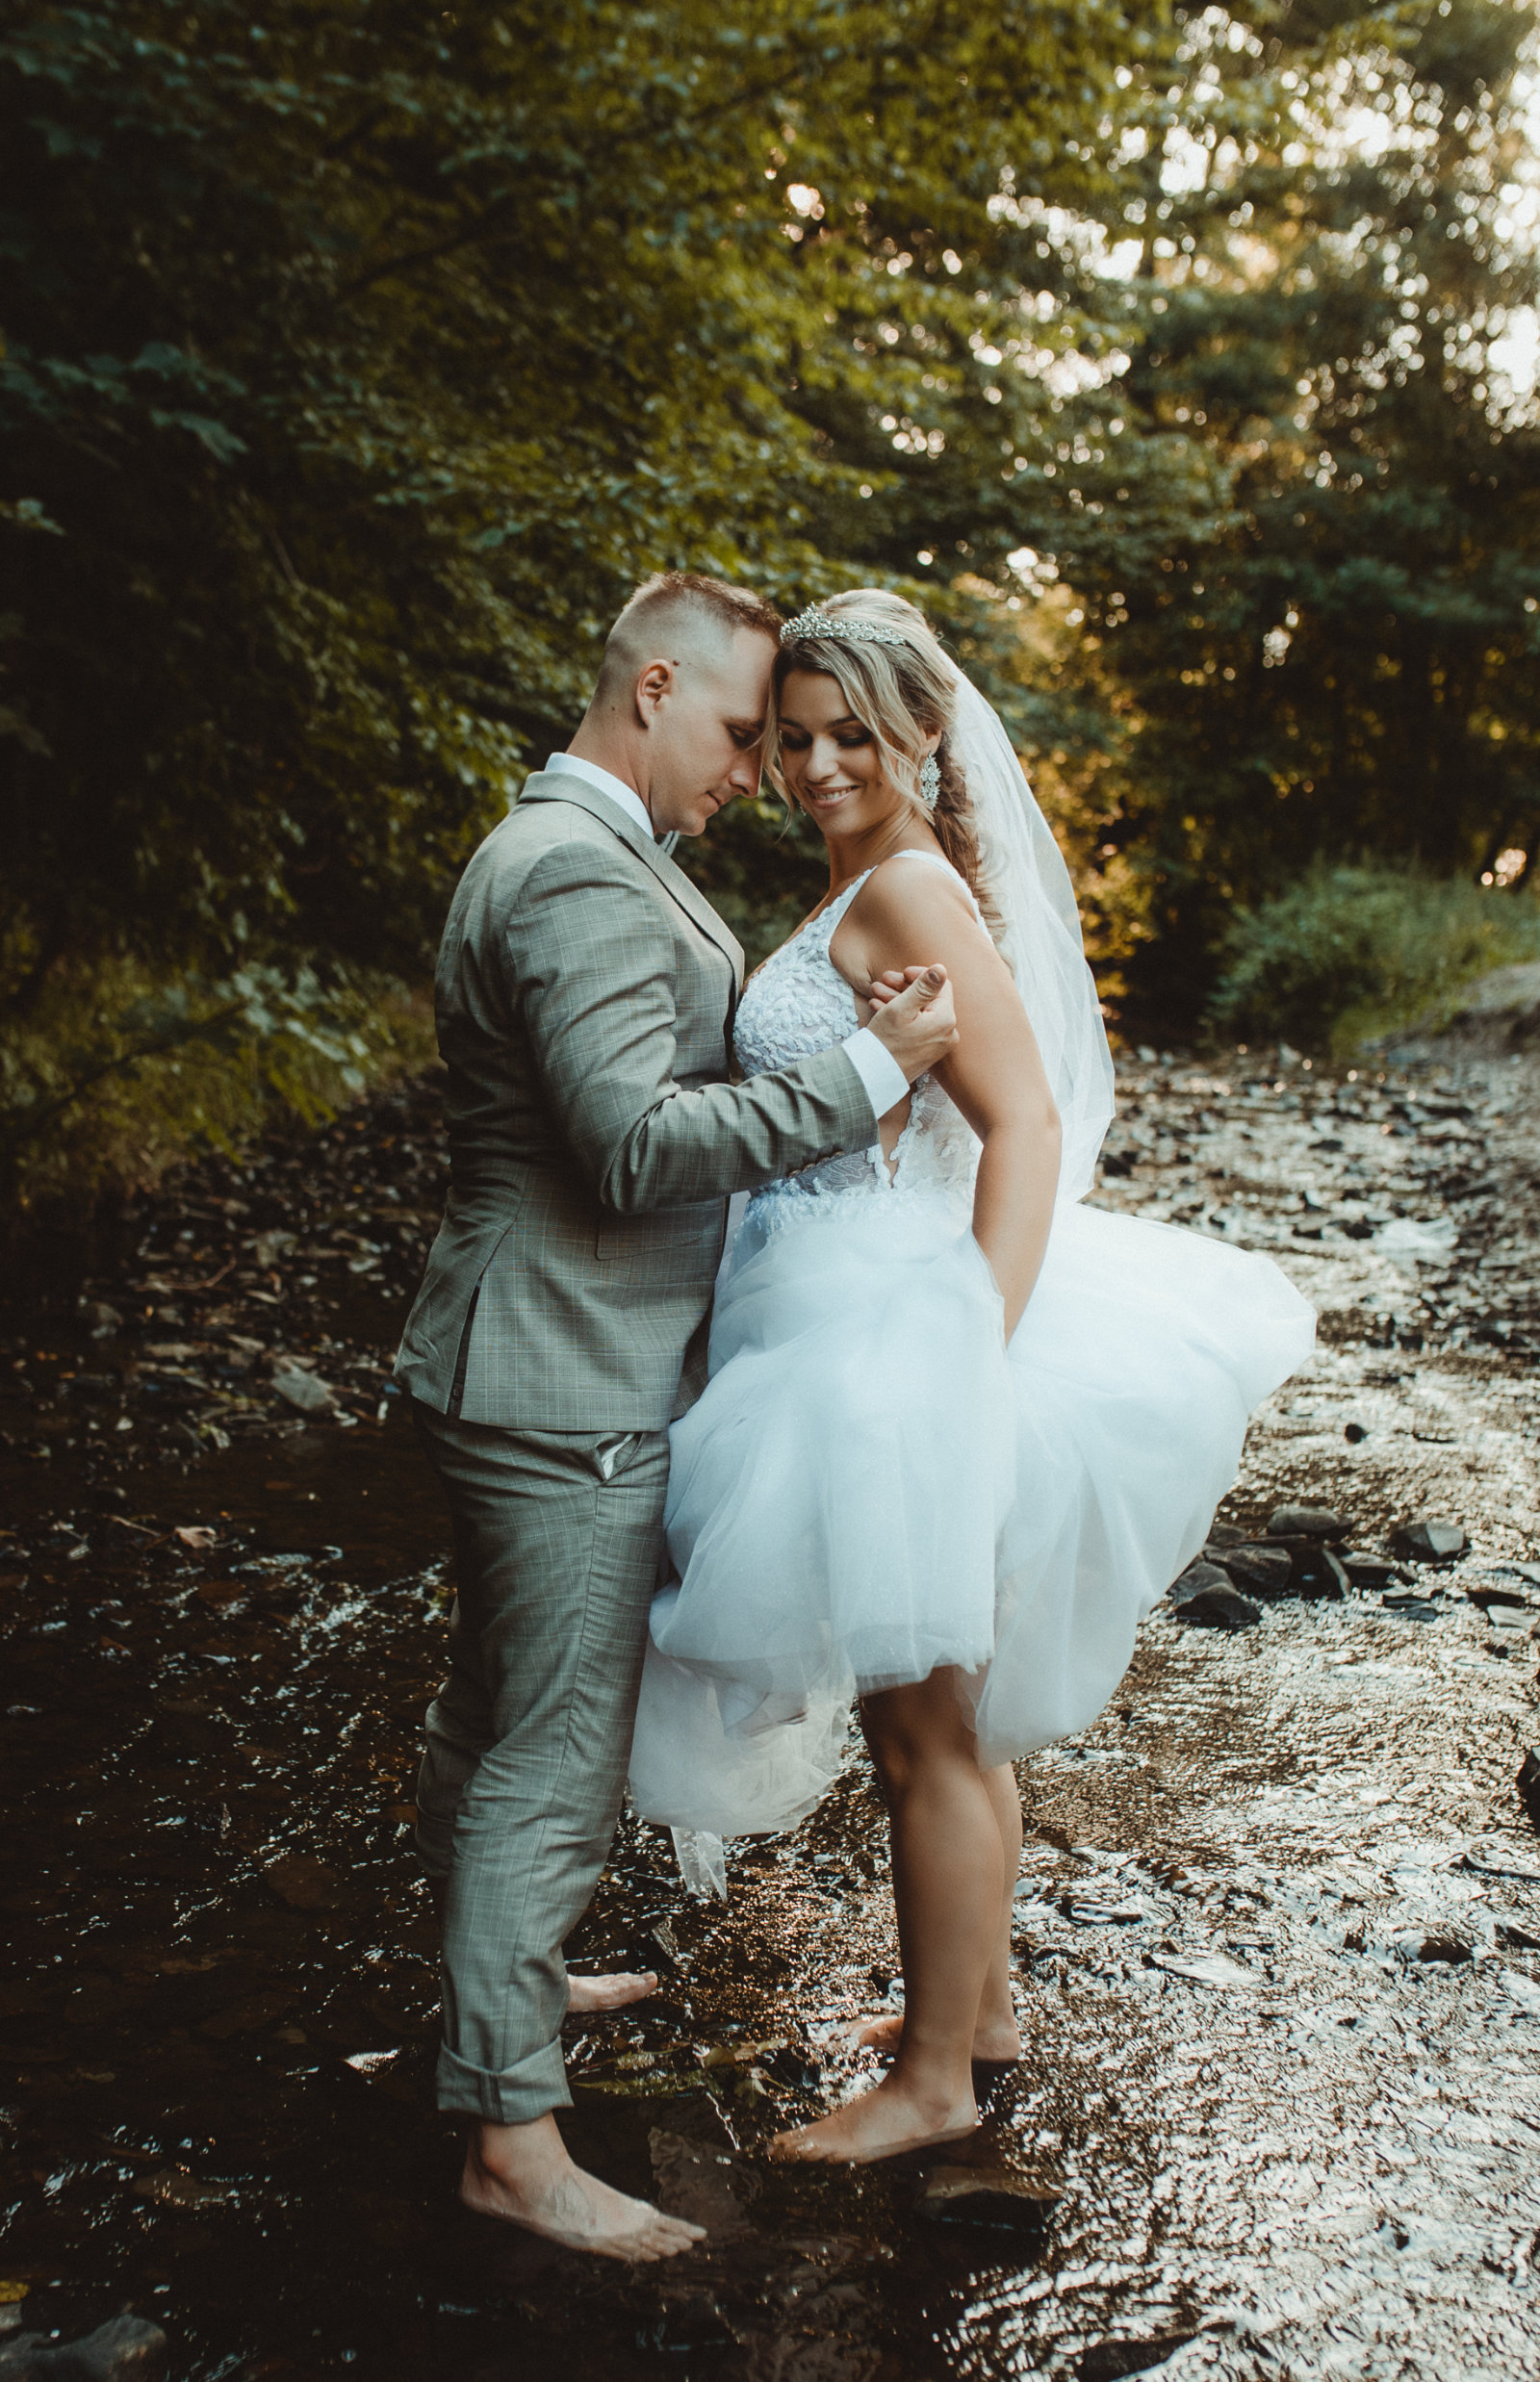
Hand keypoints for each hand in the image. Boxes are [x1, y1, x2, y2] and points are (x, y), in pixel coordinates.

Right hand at [865, 964, 957, 1082]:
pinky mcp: (928, 1051)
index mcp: (946, 1020)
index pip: (941, 985)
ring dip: (899, 1000)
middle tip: (883, 981)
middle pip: (930, 999)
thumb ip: (923, 987)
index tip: (901, 975)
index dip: (920, 975)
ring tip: (876, 993)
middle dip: (905, 988)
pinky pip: (918, 1026)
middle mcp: (948, 1033)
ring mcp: (939, 1044)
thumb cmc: (884, 1042)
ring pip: (921, 1012)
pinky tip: (881, 1008)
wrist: (873, 1077)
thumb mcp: (901, 1008)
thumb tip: (941, 969)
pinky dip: (902, 1016)